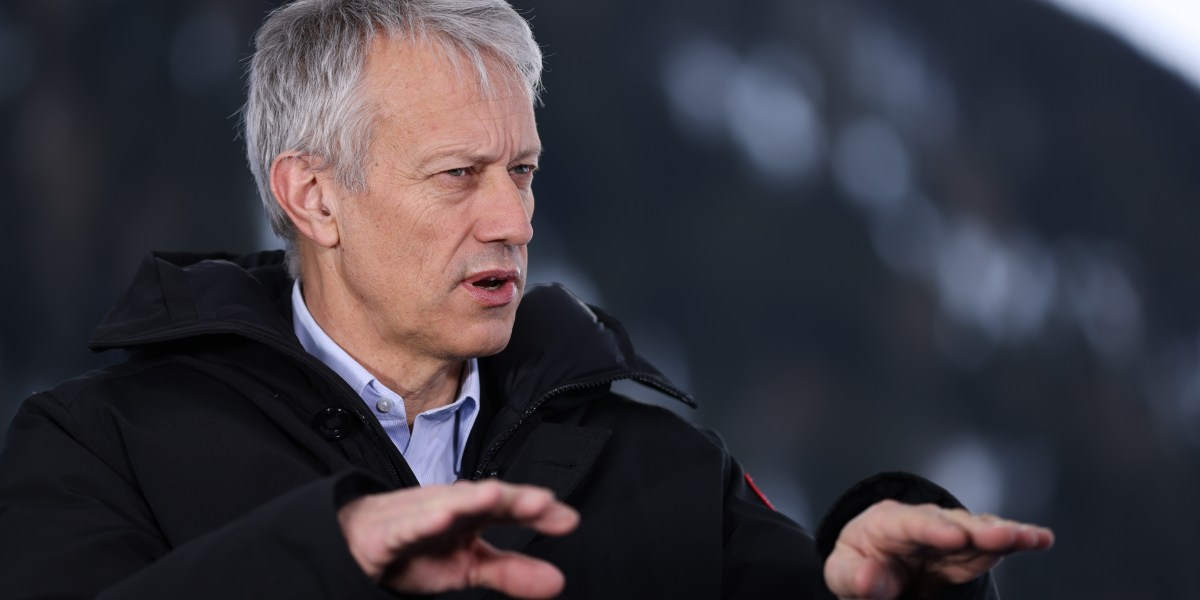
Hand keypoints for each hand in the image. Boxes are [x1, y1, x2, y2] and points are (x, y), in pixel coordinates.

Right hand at [337, 480, 578, 598]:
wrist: (361, 542)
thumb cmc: (418, 548)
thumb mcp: (470, 566)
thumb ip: (511, 571)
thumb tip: (557, 582)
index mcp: (474, 513)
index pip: (511, 508)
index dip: (537, 511)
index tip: (567, 520)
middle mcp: (452, 506)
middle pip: (486, 497)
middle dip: (513, 498)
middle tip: (542, 502)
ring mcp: (422, 513)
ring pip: (450, 502)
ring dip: (472, 498)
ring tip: (496, 496)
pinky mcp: (392, 529)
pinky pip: (410, 523)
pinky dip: (426, 519)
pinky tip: (443, 516)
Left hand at [824, 499, 1053, 599]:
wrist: (873, 562)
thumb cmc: (858, 565)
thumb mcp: (843, 573)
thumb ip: (854, 577)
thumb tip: (868, 579)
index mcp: (887, 524)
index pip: (910, 524)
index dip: (933, 529)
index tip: (954, 536)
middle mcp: (924, 522)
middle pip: (952, 523)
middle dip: (977, 529)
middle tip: (1002, 536)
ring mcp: (950, 534)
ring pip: (978, 529)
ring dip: (1004, 533)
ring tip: (1031, 538)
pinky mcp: (969, 550)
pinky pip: (994, 544)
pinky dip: (1016, 540)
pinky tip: (1041, 539)